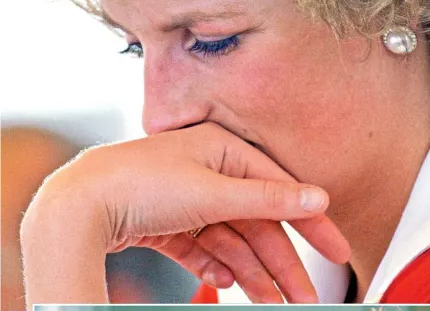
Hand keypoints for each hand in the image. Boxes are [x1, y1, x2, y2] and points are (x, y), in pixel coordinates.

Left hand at [21, 122, 350, 305]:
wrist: (77, 205)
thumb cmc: (144, 183)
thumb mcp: (213, 191)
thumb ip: (268, 198)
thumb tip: (317, 196)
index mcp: (224, 150)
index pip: (279, 188)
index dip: (310, 221)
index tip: (337, 250)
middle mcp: (209, 170)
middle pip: (257, 221)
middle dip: (280, 261)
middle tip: (304, 297)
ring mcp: (188, 196)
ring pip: (232, 238)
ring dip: (252, 272)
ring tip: (272, 303)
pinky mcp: (169, 221)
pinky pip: (204, 246)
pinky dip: (216, 265)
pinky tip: (224, 283)